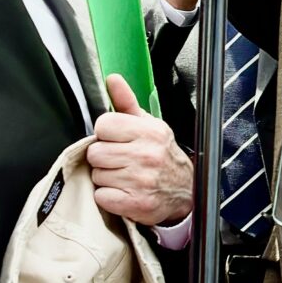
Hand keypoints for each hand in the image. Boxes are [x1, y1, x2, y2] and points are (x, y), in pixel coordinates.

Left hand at [88, 75, 194, 226]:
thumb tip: (112, 78)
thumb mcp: (149, 125)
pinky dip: (108, 197)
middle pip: (95, 153)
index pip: (103, 125)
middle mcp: (146, 155)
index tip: (116, 140)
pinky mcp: (135, 204)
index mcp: (149, 132)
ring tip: (123, 177)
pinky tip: (123, 192)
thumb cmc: (162, 156)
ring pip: (97, 175)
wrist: (186, 191)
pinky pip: (101, 196)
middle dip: (104, 158)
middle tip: (119, 161)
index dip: (106, 134)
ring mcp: (141, 181)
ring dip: (106, 178)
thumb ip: (126, 102)